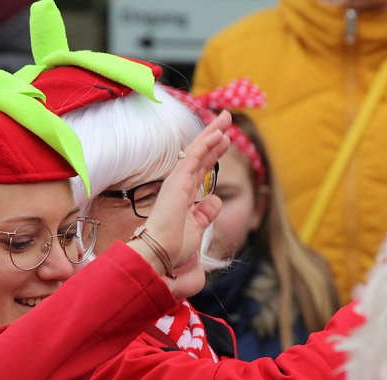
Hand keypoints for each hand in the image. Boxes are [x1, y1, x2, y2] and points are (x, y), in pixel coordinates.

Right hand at [134, 110, 230, 274]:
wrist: (160, 254)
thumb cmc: (173, 246)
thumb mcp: (196, 227)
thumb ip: (205, 213)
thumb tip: (216, 200)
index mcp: (184, 194)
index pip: (201, 167)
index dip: (213, 152)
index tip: (225, 140)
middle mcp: (180, 184)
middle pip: (200, 153)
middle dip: (214, 135)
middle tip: (226, 118)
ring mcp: (177, 181)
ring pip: (197, 150)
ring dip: (212, 133)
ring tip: (226, 117)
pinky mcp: (177, 182)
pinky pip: (194, 158)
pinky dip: (206, 144)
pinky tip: (218, 134)